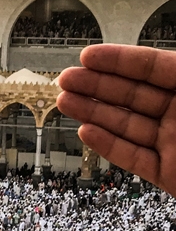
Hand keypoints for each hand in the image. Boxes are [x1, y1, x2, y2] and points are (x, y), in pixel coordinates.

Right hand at [57, 44, 175, 194]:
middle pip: (133, 95)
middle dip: (96, 85)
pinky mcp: (168, 173)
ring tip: (65, 102)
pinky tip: (86, 132)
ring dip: (93, 112)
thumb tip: (160, 58)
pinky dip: (108, 145)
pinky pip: (133, 157)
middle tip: (66, 79)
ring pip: (126, 125)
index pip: (152, 68)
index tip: (88, 56)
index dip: (119, 60)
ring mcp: (175, 144)